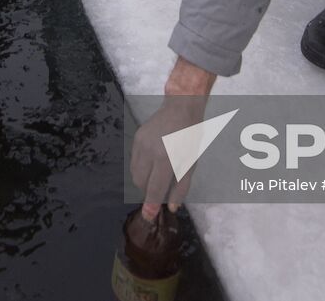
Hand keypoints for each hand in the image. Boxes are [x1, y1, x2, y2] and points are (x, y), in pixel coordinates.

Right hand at [131, 57, 216, 217]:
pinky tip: (153, 162)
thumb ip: (181, 187)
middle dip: (149, 191)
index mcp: (166, 158)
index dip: (151, 205)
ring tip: (158, 173)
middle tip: (162, 187)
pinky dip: (142, 168)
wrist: (181, 107)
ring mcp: (140, 144)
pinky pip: (134, 161)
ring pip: (135, 173)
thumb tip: (171, 207)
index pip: (155, 188)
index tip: (148, 217)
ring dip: (144, 180)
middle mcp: (149, 151)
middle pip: (141, 183)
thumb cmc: (190, 136)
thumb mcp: (191, 163)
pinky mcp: (135, 138)